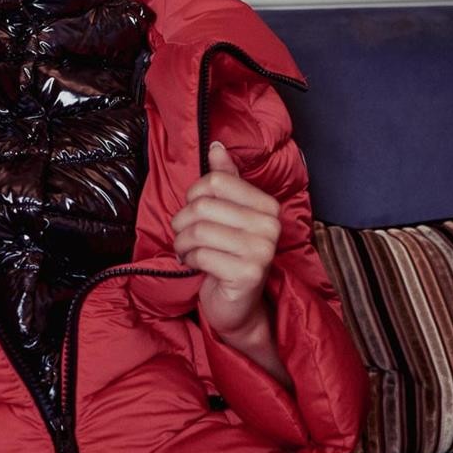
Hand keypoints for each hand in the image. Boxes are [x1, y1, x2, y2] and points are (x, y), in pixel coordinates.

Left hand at [171, 141, 282, 339]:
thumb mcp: (227, 215)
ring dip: (183, 242)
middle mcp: (270, 225)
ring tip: (187, 250)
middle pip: (204, 205)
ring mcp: (262, 250)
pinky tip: (193, 265)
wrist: (237, 306)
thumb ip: (226, 180)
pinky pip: (202, 254)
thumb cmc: (228, 256)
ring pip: (199, 230)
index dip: (194, 194)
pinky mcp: (249, 273)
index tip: (194, 211)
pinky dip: (189, 259)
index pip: (217, 181)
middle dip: (183, 221)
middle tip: (184, 236)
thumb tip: (216, 146)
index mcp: (267, 205)